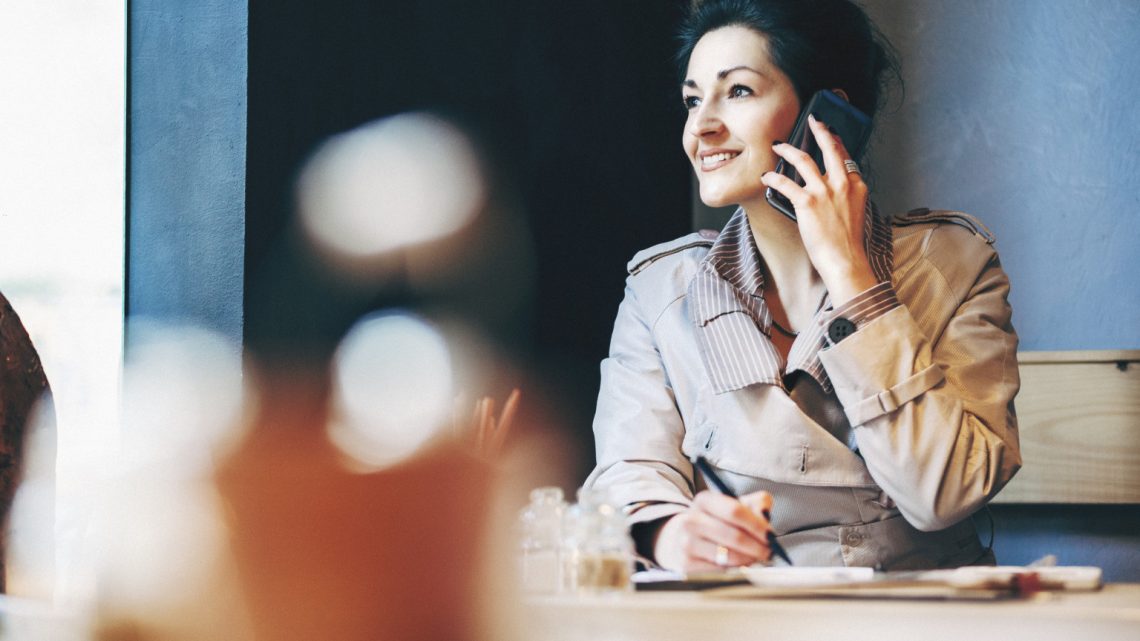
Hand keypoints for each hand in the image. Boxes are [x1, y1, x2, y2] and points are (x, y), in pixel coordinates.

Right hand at [653, 490, 772, 571]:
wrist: (683, 537)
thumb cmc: (717, 522)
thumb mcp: (734, 505)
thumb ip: (757, 504)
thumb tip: (765, 516)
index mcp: (704, 500)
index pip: (735, 511)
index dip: (757, 524)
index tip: (770, 534)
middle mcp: (691, 520)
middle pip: (735, 536)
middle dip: (758, 546)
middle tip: (769, 551)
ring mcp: (686, 543)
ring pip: (729, 556)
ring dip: (749, 559)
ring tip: (756, 557)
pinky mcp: (686, 564)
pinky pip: (721, 570)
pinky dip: (735, 569)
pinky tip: (740, 564)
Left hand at [761, 114, 876, 304]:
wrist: (845, 260)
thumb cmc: (847, 242)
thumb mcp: (855, 212)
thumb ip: (846, 195)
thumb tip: (831, 188)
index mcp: (856, 185)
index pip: (844, 156)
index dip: (835, 141)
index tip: (829, 133)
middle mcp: (842, 183)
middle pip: (830, 148)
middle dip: (819, 130)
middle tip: (812, 120)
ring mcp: (824, 192)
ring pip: (803, 160)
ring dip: (788, 150)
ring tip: (779, 145)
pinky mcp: (807, 203)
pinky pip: (785, 183)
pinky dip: (773, 178)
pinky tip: (766, 176)